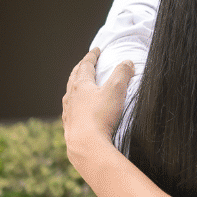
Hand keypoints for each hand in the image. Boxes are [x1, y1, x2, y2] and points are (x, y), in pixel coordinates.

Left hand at [61, 47, 133, 170]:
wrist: (86, 146)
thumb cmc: (100, 117)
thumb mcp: (115, 91)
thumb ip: (122, 74)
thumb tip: (127, 62)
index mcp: (81, 85)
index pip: (85, 65)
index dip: (92, 56)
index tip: (96, 50)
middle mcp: (71, 97)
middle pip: (74, 77)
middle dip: (81, 68)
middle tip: (86, 63)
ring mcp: (68, 112)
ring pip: (70, 94)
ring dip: (75, 86)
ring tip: (79, 86)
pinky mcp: (69, 127)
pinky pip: (69, 111)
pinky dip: (74, 105)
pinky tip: (76, 111)